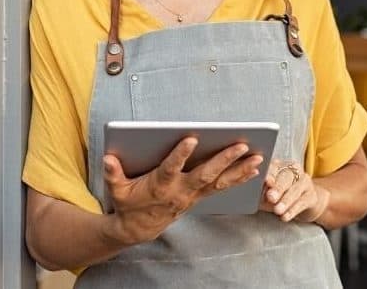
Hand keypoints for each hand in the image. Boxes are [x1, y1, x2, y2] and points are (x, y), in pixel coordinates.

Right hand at [102, 137, 263, 245]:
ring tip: (258, 157)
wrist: (139, 228)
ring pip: (220, 181)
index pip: (171, 168)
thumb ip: (113, 173)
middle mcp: (180, 190)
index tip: (191, 139)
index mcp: (160, 185)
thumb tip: (108, 158)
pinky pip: (223, 187)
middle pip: (205, 174)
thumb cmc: (128, 203)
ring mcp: (193, 195)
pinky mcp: (200, 196)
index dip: (180, 155)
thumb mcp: (116, 189)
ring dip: (240, 169)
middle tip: (241, 145)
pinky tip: (254, 168)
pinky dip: (239, 178)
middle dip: (224, 159)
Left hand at [261, 159, 329, 222]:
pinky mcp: (312, 195)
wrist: (304, 202)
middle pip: (286, 177)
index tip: (265, 181)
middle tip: (270, 197)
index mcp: (280, 166)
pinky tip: (285, 216)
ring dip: (285, 201)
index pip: (274, 167)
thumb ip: (261, 192)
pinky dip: (293, 210)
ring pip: (295, 190)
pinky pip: (302, 202)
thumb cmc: (280, 196)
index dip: (270, 174)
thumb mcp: (268, 193)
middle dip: (278, 188)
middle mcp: (294, 171)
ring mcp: (305, 182)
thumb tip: (252, 195)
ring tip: (277, 210)